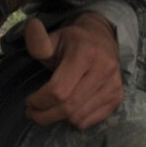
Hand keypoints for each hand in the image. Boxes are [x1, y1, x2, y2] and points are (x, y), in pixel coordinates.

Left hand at [22, 14, 122, 128]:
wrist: (102, 38)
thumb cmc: (72, 42)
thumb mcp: (53, 38)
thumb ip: (38, 40)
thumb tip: (30, 25)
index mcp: (85, 54)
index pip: (58, 90)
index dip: (39, 101)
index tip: (28, 102)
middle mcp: (103, 70)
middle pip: (68, 107)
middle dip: (45, 115)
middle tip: (33, 113)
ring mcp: (113, 85)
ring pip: (79, 117)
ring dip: (58, 119)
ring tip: (48, 110)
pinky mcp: (116, 97)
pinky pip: (90, 121)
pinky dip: (74, 120)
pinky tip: (67, 111)